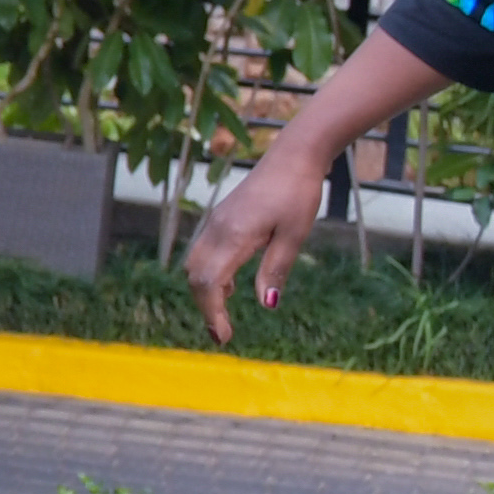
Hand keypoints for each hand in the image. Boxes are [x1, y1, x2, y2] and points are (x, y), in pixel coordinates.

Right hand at [182, 31, 457, 344]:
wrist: (293, 156)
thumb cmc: (298, 193)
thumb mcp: (295, 235)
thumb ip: (276, 268)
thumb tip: (266, 303)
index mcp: (233, 236)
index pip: (208, 283)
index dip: (212, 313)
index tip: (224, 337)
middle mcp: (216, 229)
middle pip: (195, 277)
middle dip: (204, 307)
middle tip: (222, 334)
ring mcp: (215, 222)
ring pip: (194, 265)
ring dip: (204, 291)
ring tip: (222, 314)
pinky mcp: (221, 218)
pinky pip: (203, 252)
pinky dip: (208, 274)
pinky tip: (227, 284)